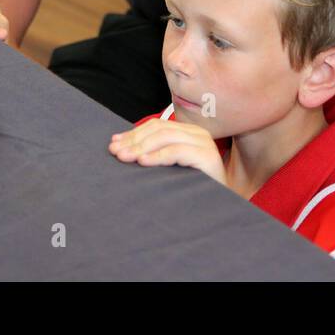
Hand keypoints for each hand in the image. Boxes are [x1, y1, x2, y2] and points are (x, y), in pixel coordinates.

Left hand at [109, 119, 226, 185]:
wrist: (220, 208)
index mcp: (188, 132)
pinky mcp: (208, 157)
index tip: (114, 144)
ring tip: (125, 157)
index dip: (133, 133)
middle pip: (159, 129)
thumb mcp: (170, 168)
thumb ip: (154, 154)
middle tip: (115, 152)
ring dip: (141, 147)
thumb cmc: (192, 190)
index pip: (156, 126)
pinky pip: (177, 151)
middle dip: (134, 140)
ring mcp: (204, 144)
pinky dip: (158, 156)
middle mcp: (198, 134)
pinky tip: (143, 162)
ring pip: (166, 137)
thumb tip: (120, 146)